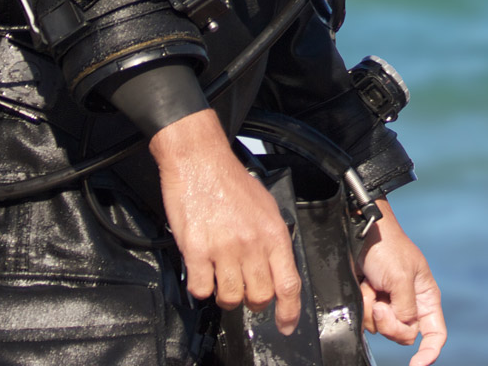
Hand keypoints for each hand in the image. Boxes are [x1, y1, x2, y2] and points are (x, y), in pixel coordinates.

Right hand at [150, 109, 302, 335]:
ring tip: (221, 276)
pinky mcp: (197, 251)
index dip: (290, 311)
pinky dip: (201, 286)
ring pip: (231, 297)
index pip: (289, 283)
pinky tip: (202, 270)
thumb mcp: (265, 208)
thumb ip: (272, 240)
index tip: (286, 325)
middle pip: (260, 296)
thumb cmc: (231, 182)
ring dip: (226, 294)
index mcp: (274, 233)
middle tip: (244, 289)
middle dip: (253, 301)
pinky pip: (202, 289)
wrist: (200, 161)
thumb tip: (276, 269)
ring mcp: (224, 249)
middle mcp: (252, 244)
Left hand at [357, 200, 446, 365]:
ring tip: (371, 287)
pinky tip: (363, 288)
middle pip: (404, 335)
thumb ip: (406, 308)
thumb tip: (403, 326)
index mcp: (426, 297)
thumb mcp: (402, 277)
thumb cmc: (387, 248)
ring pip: (383, 329)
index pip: (435, 333)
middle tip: (381, 304)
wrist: (358, 234)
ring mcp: (390, 304)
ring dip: (372, 310)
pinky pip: (367, 320)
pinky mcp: (371, 302)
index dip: (430, 352)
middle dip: (390, 323)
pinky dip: (362, 305)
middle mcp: (410, 303)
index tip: (418, 364)